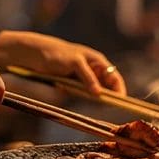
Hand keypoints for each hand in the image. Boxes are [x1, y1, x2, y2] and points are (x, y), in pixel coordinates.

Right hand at [0, 31, 126, 94]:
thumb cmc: (53, 65)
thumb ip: (83, 88)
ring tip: (115, 101)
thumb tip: (95, 99)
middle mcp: (93, 60)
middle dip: (118, 91)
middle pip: (112, 76)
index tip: (124, 105)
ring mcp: (84, 58)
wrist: (34, 52)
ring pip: (103, 73)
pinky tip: (97, 94)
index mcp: (94, 64)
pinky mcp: (73, 59)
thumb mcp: (70, 80)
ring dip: (110, 88)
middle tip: (123, 106)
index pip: (113, 78)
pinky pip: (86, 73)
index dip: (120, 91)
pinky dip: (92, 83)